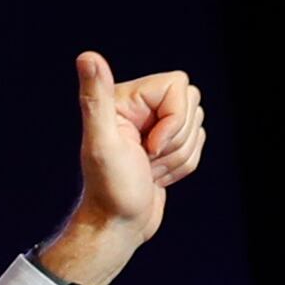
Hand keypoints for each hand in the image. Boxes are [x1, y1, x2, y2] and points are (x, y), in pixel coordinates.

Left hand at [34, 51, 205, 284]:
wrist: (117, 226)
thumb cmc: (109, 189)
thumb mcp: (101, 143)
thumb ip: (94, 99)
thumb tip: (86, 57)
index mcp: (125, 97)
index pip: (179, 85)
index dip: (174, 118)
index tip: (150, 146)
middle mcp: (139, 107)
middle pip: (192, 104)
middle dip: (176, 140)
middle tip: (147, 159)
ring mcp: (154, 126)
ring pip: (197, 125)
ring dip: (179, 156)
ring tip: (149, 170)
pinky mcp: (165, 144)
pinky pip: (197, 144)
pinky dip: (183, 166)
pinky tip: (157, 177)